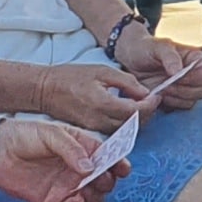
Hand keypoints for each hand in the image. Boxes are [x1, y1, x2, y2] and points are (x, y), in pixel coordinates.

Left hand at [0, 116, 116, 201]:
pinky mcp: (55, 199)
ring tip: (88, 192)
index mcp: (81, 146)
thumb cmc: (23, 135)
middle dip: (108, 181)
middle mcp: (78, 166)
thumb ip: (72, 149)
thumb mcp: (50, 133)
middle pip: (104, 177)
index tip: (123, 168)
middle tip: (101, 180)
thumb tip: (90, 167)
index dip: (118, 162)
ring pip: (94, 195)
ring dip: (97, 196)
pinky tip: (75, 201)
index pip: (107, 155)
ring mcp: (68, 183)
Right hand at [30, 61, 154, 134]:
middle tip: (151, 99)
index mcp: (103, 103)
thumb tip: (145, 92)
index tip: (156, 96)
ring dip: (137, 119)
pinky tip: (125, 110)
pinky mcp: (91, 131)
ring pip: (126, 130)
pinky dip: (125, 122)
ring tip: (140, 103)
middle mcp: (100, 120)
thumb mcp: (101, 71)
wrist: (45, 90)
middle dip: (147, 113)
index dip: (150, 104)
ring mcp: (95, 128)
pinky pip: (115, 130)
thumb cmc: (71, 76)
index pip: (136, 111)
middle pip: (134, 124)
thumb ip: (126, 82)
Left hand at [108, 24, 201, 108]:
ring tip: (160, 88)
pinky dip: (169, 104)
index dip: (193, 78)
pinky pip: (180, 109)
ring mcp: (185, 89)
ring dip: (174, 98)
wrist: (129, 60)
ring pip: (191, 102)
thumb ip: (170, 56)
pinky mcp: (175, 100)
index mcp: (194, 59)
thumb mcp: (156, 46)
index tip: (177, 77)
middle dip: (181, 90)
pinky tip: (158, 95)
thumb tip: (178, 71)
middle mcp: (193, 75)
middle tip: (165, 84)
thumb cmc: (144, 49)